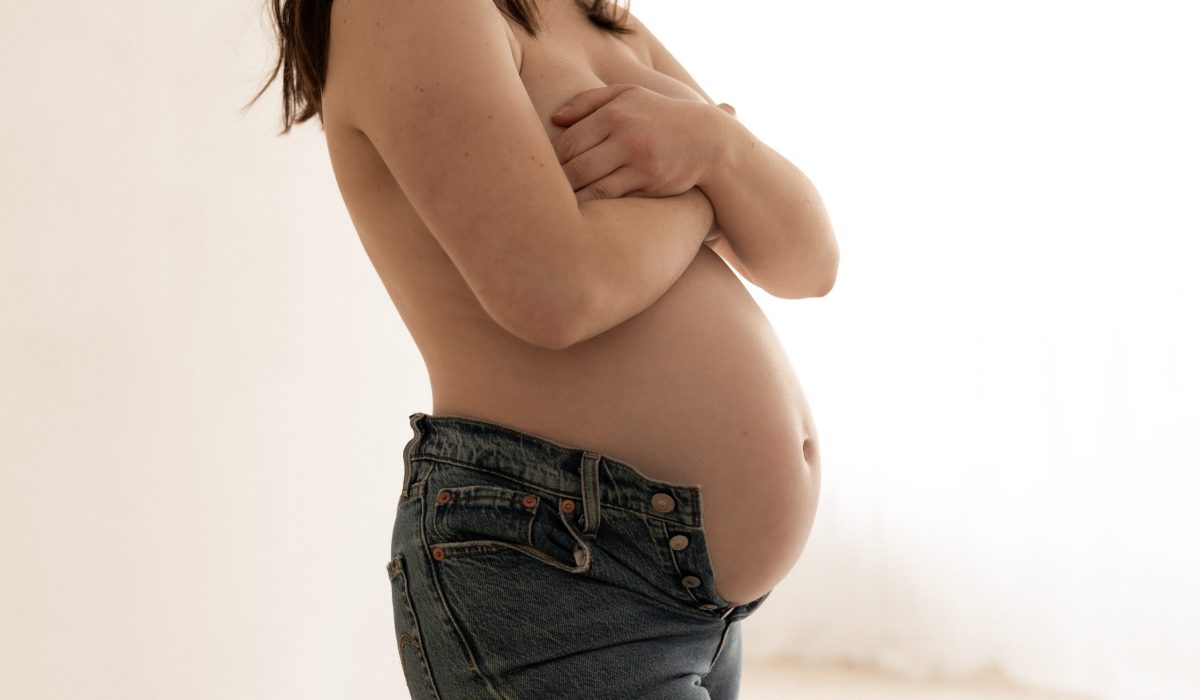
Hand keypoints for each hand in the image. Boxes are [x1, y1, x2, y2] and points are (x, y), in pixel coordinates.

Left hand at [549, 84, 728, 203]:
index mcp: (614, 113)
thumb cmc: (658, 115)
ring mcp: (640, 163)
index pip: (568, 142)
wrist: (706, 139)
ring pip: (593, 189)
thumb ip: (589, 101)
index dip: (549, 161)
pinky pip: (615, 201)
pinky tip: (585, 214)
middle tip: (542, 197)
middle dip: (557, 185)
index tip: (539, 173)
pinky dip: (597, 209)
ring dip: (573, 201)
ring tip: (559, 208)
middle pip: (576, 168)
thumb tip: (554, 120)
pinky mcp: (652, 185)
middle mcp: (626, 137)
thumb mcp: (627, 95)